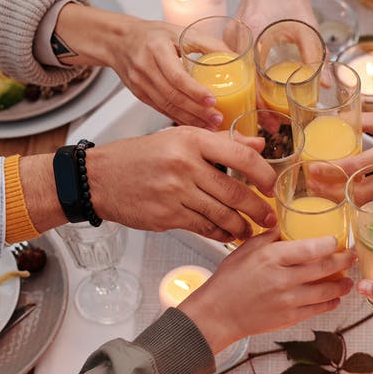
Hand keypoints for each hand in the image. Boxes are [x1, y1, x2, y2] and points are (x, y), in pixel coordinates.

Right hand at [19, 129, 277, 241]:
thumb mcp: (180, 138)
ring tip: (250, 230)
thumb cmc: (142, 156)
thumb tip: (259, 148)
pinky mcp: (167, 216)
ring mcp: (175, 192)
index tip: (272, 186)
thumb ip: (222, 143)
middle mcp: (184, 165)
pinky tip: (227, 235)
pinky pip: (203, 227)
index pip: (240, 157)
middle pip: (235, 192)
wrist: (100, 178)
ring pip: (221, 215)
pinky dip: (219, 233)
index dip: (263, 175)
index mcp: (191, 140)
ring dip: (240, 226)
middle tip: (269, 217)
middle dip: (258, 209)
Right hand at [53, 3, 225, 128]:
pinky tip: (193, 124)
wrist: (119, 41)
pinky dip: (178, 118)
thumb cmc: (152, 34)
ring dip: (189, 118)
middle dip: (196, 110)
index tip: (212, 100)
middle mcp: (145, 67)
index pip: (176, 75)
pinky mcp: (139, 94)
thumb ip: (206, 43)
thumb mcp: (178, 30)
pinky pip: (161, 109)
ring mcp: (139, 83)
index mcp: (156, 48)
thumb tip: (234, 57)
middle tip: (217, 118)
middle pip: (172, 95)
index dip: (194, 90)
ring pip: (166, 106)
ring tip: (210, 125)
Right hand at [181, 231, 355, 351]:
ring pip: (326, 291)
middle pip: (324, 268)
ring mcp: (288, 300)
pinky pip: (318, 309)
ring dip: (342, 284)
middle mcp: (283, 279)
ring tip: (348, 280)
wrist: (218, 314)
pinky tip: (335, 298)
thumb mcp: (246, 250)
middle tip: (352, 256)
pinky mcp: (290, 318)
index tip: (338, 240)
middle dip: (344, 261)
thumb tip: (288, 225)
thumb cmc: (230, 280)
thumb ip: (270, 237)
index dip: (330, 244)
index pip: (311, 248)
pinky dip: (330, 303)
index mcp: (272, 257)